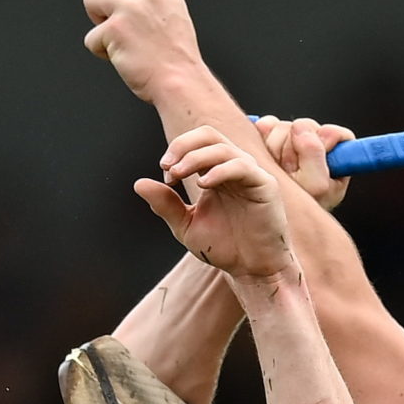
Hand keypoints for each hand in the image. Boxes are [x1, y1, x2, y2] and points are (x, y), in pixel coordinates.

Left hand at [82, 0, 204, 100]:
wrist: (181, 81)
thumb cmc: (177, 62)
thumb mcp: (173, 19)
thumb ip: (151, 5)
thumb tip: (125, 5)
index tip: (128, 17)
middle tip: (111, 21)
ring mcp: (128, 9)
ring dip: (98, 22)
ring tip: (114, 41)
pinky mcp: (113, 29)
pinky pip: (91, 39)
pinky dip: (101, 52)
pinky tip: (121, 59)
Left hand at [135, 128, 294, 280]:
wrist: (251, 269)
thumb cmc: (223, 247)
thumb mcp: (186, 225)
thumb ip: (166, 204)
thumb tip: (139, 183)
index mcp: (215, 172)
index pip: (196, 142)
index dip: (177, 150)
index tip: (166, 175)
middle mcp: (233, 167)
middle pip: (208, 135)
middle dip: (183, 145)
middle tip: (168, 166)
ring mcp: (250, 174)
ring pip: (222, 148)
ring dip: (195, 157)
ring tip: (179, 175)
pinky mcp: (264, 185)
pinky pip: (242, 166)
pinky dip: (219, 170)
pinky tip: (203, 184)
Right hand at [253, 116, 357, 210]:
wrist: (270, 219)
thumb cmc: (297, 212)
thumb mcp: (314, 187)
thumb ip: (314, 154)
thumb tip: (302, 129)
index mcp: (334, 158)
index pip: (334, 133)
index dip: (320, 141)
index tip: (309, 159)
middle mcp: (314, 148)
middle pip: (306, 126)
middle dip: (293, 147)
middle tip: (290, 171)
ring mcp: (292, 142)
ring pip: (284, 126)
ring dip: (276, 146)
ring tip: (278, 169)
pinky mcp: (271, 139)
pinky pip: (266, 125)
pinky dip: (263, 136)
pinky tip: (266, 159)